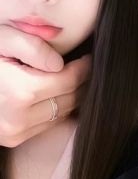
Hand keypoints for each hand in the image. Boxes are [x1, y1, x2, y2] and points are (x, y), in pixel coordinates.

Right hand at [0, 25, 89, 146]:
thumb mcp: (3, 40)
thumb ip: (32, 47)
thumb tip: (59, 64)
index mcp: (19, 93)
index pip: (69, 81)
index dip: (83, 68)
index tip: (88, 58)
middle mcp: (18, 119)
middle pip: (70, 99)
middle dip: (80, 81)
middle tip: (83, 66)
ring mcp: (15, 133)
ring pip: (63, 113)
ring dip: (71, 95)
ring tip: (70, 77)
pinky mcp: (14, 139)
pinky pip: (49, 123)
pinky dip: (58, 108)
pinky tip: (54, 92)